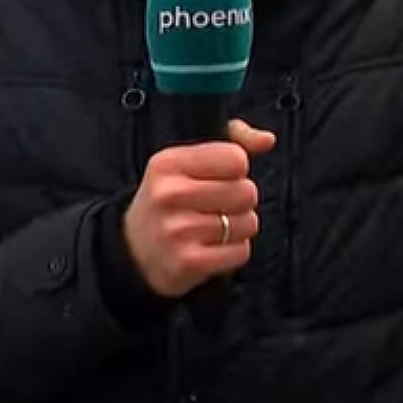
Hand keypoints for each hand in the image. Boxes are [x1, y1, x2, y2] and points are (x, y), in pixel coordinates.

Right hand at [123, 119, 276, 297]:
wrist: (134, 250)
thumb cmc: (170, 200)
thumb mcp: (186, 161)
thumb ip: (232, 140)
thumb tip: (268, 140)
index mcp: (169, 162)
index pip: (236, 158)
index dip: (236, 170)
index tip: (220, 178)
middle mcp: (170, 194)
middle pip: (247, 191)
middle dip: (241, 200)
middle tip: (218, 205)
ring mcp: (178, 230)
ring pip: (248, 223)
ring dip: (239, 227)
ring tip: (213, 227)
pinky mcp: (189, 262)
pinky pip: (241, 251)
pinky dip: (234, 250)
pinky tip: (213, 246)